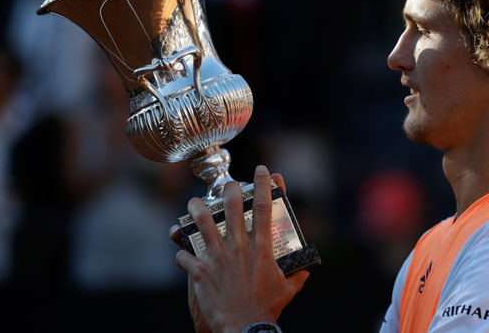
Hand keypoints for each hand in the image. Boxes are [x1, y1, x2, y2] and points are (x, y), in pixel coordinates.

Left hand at [172, 166, 308, 332]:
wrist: (244, 328)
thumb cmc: (266, 309)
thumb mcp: (287, 289)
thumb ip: (297, 277)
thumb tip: (306, 271)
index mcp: (261, 247)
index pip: (264, 207)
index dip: (263, 184)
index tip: (262, 170)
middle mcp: (239, 246)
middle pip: (231, 206)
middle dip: (228, 190)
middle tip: (227, 186)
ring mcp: (217, 257)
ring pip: (202, 222)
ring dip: (196, 210)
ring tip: (193, 205)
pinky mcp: (200, 271)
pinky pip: (185, 255)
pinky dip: (183, 253)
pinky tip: (183, 255)